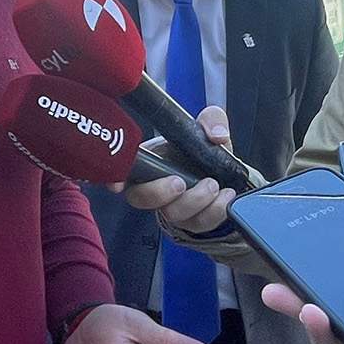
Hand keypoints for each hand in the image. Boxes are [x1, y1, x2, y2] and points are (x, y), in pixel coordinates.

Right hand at [118, 107, 236, 233]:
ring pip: (173, 214)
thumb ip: (211, 120)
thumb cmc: (203, 152)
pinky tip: (227, 196)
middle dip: (158, 192)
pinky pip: (200, 223)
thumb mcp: (208, 128)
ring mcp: (173, 208)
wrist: (226, 178)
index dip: (115, 179)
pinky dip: (215, 211)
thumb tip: (216, 134)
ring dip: (194, 200)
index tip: (117, 185)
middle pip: (141, 199)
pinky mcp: (194, 222)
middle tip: (180, 181)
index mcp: (149, 161)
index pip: (123, 172)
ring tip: (214, 185)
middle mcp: (155, 188)